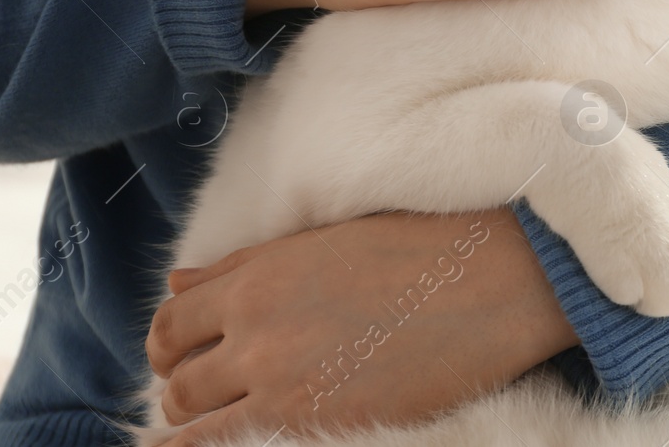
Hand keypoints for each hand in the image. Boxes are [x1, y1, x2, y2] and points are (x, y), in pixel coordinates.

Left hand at [146, 207, 577, 444]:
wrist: (497, 280)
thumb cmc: (422, 248)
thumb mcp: (325, 242)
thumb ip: (244, 266)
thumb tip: (176, 282)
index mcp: (256, 278)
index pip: (170, 322)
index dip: (171, 344)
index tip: (190, 353)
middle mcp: (255, 332)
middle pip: (178, 380)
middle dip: (184, 388)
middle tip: (210, 393)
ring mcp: (281, 384)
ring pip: (194, 422)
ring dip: (200, 424)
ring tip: (230, 420)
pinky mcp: (316, 423)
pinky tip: (237, 444)